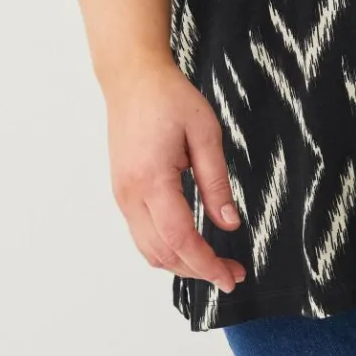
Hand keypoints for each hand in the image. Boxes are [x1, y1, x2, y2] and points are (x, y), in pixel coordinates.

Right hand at [104, 57, 246, 296]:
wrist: (132, 79)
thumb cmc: (169, 98)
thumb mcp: (205, 133)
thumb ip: (217, 181)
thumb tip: (230, 223)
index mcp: (152, 181)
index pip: (180, 239)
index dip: (207, 264)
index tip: (231, 276)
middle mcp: (130, 196)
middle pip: (162, 254)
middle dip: (198, 270)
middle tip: (232, 273)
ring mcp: (122, 196)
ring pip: (149, 249)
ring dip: (181, 263)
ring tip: (215, 263)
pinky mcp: (122, 192)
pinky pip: (142, 234)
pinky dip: (166, 249)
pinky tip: (189, 244)